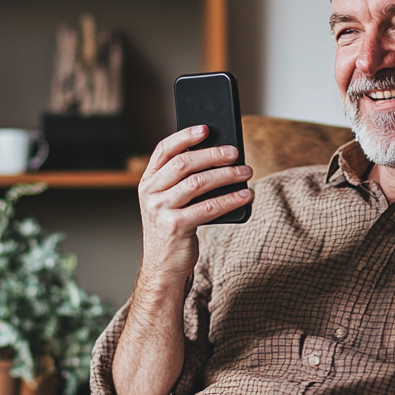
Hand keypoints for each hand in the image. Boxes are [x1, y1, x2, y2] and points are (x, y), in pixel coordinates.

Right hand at [137, 126, 253, 280]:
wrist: (163, 266)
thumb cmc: (173, 228)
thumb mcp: (171, 201)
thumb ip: (184, 181)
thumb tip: (221, 158)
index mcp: (148, 182)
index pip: (164, 150)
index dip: (185, 136)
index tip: (206, 128)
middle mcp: (150, 193)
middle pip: (184, 163)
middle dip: (213, 155)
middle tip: (235, 152)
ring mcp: (160, 210)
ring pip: (198, 183)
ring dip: (226, 175)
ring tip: (246, 172)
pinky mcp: (175, 227)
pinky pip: (209, 207)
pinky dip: (231, 199)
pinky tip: (246, 195)